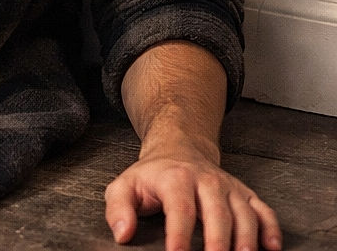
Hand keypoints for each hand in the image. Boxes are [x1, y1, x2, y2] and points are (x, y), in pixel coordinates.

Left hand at [105, 142, 281, 250]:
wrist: (178, 148)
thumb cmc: (152, 176)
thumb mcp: (125, 185)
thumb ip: (118, 208)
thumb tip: (122, 233)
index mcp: (175, 178)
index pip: (180, 208)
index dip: (180, 235)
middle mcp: (206, 180)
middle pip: (217, 213)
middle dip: (218, 243)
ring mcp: (228, 187)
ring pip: (245, 213)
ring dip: (247, 240)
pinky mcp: (245, 194)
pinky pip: (264, 211)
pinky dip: (271, 230)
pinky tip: (271, 249)